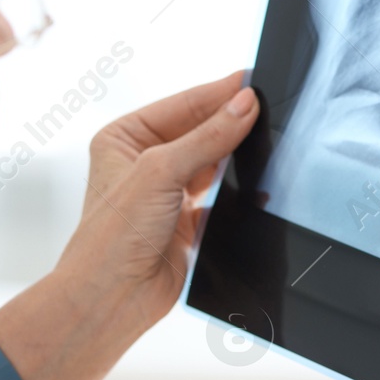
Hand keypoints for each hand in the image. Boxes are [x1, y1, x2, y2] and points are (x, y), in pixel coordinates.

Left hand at [0, 71, 258, 379]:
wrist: (112, 298)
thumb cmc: (111, 237)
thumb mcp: (161, 172)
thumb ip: (208, 137)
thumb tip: (244, 105)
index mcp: (123, 137)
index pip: (181, 104)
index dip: (218, 93)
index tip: (253, 82)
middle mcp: (142, 162)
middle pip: (199, 130)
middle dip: (229, 122)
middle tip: (267, 108)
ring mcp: (165, 192)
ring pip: (211, 161)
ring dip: (234, 155)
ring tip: (265, 139)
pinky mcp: (186, 220)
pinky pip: (220, 194)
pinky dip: (238, 188)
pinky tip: (256, 181)